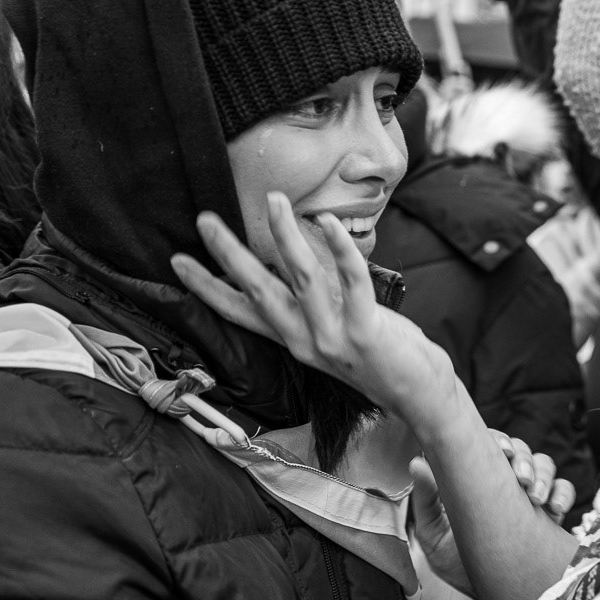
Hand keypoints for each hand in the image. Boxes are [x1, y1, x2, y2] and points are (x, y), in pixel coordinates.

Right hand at [172, 195, 469, 432]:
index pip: (241, 311)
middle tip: (205, 219)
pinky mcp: (365, 334)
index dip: (208, 286)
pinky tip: (328, 223)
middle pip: (259, 292)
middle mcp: (306, 341)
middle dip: (229, 255)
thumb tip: (297, 259)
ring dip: (285, 238)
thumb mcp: (338, 327)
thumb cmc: (383, 356)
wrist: (420, 397)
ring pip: (301, 280)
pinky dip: (340, 251)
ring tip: (273, 201)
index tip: (178, 260)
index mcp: (295, 339)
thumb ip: (317, 300)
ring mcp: (333, 339)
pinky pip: (351, 283)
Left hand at [411, 433, 576, 594]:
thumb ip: (427, 501)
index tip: (501, 451)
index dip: (496, 440)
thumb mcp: (435, 538)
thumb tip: (417, 463)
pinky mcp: (551, 513)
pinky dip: (563, 492)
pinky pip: (564, 490)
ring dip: (542, 474)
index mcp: (476, 482)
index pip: (486, 447)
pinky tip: (555, 509)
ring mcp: (529, 497)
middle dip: (523, 458)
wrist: (491, 599)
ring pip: (543, 464)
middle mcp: (504, 483)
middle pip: (519, 450)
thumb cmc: (459, 568)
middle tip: (520, 478)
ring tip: (535, 497)